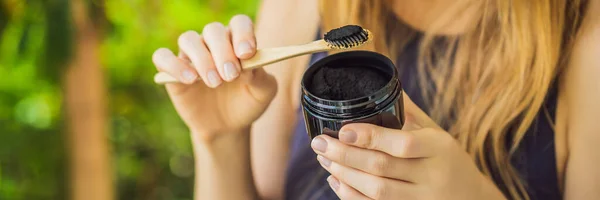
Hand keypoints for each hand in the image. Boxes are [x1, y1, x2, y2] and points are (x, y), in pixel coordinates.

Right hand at [152, 15, 276, 139]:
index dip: (243, 34)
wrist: (227, 126)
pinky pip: (162, 57)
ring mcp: (191, 55)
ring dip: (202, 59)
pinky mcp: (171, 70)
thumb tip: (248, 66)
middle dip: (223, 52)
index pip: (239, 24)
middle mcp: (213, 42)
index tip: (246, 54)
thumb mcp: (263, 93)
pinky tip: (190, 80)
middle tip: (231, 76)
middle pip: (213, 30)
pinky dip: (174, 65)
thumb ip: (261, 77)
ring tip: (215, 82)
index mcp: (237, 41)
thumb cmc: (247, 103)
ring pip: (188, 39)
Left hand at [311, 94, 505, 199]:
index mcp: (439, 148)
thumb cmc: (449, 160)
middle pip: (382, 168)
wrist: (472, 198)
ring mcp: (421, 199)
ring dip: (344, 174)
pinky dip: (351, 195)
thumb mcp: (437, 133)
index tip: (343, 129)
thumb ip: (409, 113)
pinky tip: (336, 179)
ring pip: (376, 191)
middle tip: (319, 143)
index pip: (403, 143)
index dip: (370, 137)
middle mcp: (431, 176)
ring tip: (324, 158)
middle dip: (345, 154)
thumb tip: (382, 81)